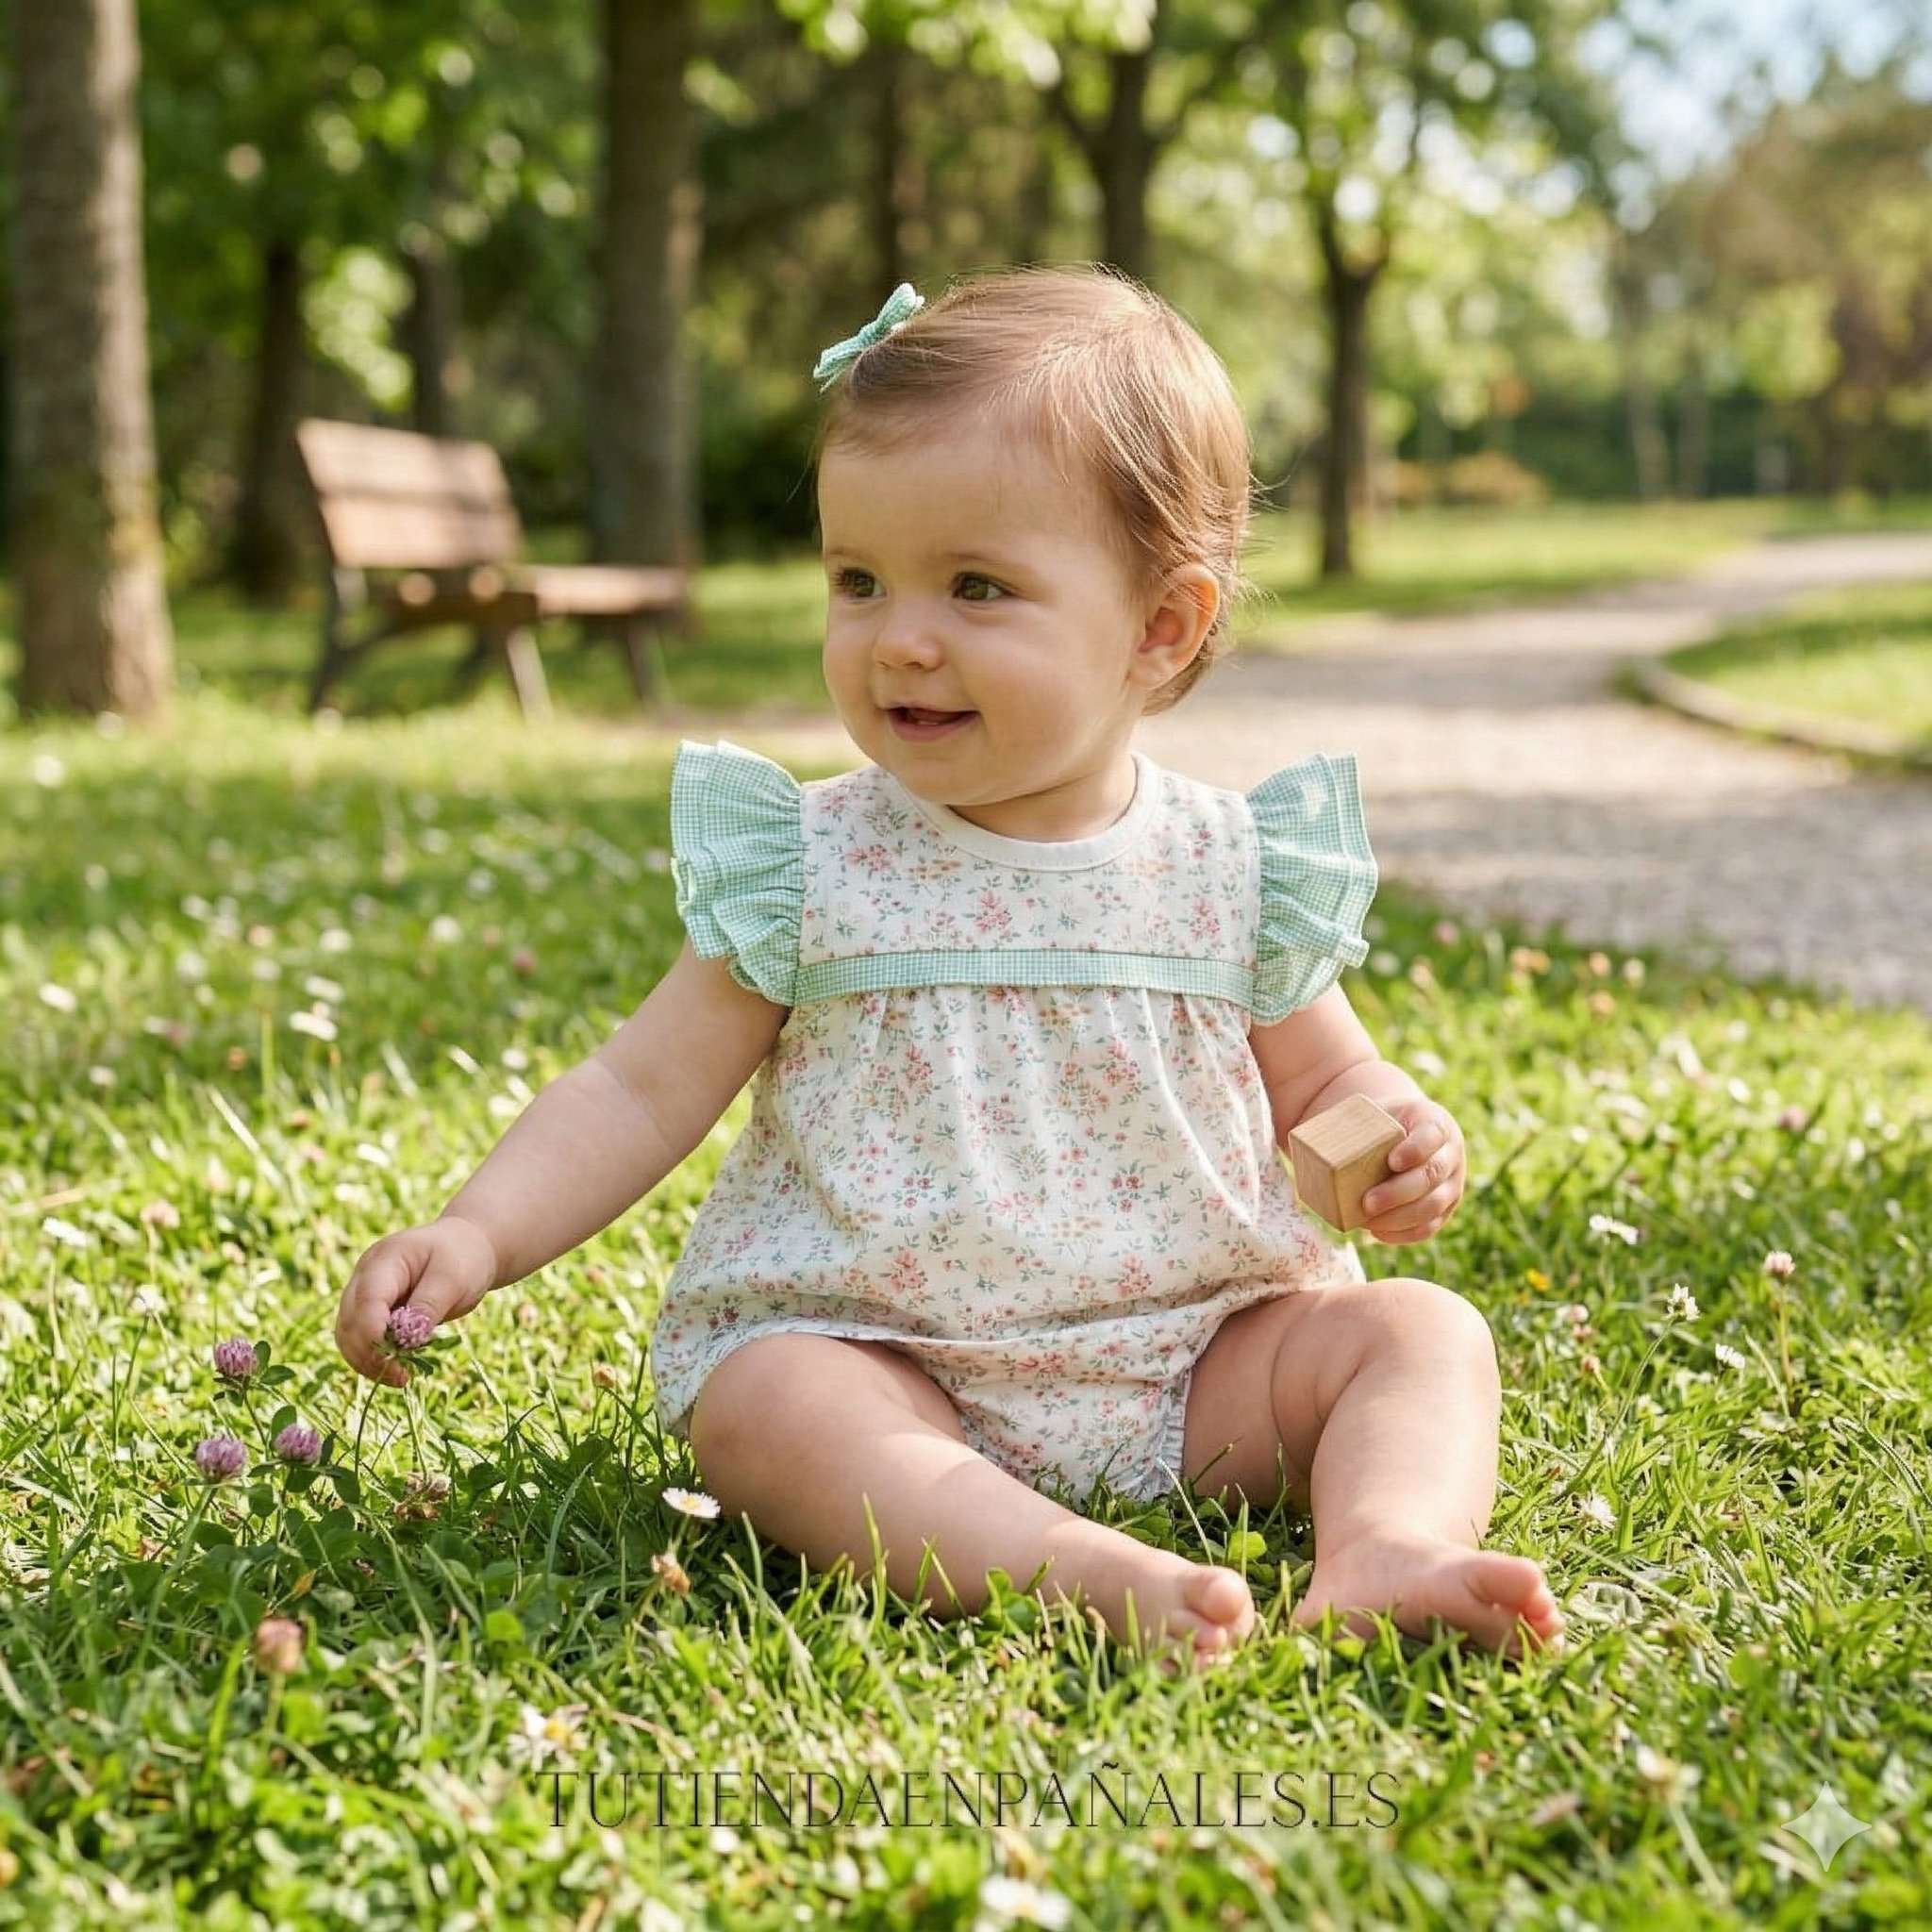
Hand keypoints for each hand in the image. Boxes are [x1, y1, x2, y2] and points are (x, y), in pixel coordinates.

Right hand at [335, 1216, 498, 1385]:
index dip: (374, 1334)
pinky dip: (372, 1357)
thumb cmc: (462, 1258)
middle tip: (401, 1378)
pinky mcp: (369, 1309)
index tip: (395, 1361)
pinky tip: (395, 1371)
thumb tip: (405, 1340)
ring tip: (400, 1379)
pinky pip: (359, 1339)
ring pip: (347, 1334)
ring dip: (367, 1361)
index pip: (367, 1300)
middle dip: (368, 1354)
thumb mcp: (454, 1279)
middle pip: (350, 1320)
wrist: (465, 1247)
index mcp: (385, 1259)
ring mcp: (363, 1292)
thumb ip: (428, 1306)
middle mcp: (365, 1275)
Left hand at [1359, 1096, 1465, 1245]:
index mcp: (1435, 1122)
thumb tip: (1302, 1144)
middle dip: (1399, 1192)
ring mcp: (1452, 1183)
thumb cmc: (1381, 1123)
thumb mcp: (1372, 1113)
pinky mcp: (1444, 1209)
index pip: (1433, 1134)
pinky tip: (1378, 1233)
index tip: (1393, 1161)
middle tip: (1367, 1203)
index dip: (1416, 1149)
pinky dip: (1404, 1233)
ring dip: (1400, 1217)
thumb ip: (1351, 1123)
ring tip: (1368, 1221)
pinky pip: (1429, 1226)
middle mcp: (1451, 1154)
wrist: (1404, 1133)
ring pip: (1434, 1206)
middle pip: (1432, 1176)